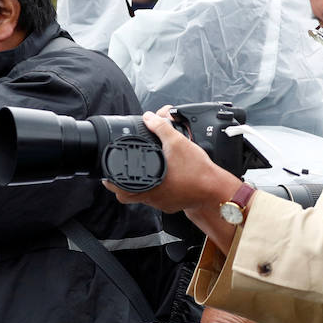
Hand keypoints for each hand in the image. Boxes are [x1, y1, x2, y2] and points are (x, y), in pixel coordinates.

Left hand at [103, 109, 243, 251]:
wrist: (216, 188)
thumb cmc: (198, 170)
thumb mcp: (177, 142)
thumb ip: (161, 127)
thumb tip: (150, 117)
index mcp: (150, 185)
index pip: (120, 190)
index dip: (111, 182)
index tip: (106, 176)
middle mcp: (154, 198)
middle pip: (128, 198)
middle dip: (121, 187)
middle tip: (119, 176)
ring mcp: (163, 203)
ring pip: (144, 198)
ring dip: (140, 188)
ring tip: (142, 174)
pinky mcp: (173, 205)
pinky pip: (159, 199)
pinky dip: (157, 191)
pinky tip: (163, 180)